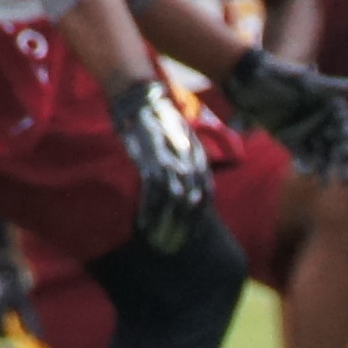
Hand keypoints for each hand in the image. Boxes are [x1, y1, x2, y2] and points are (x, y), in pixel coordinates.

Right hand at [108, 77, 212, 253]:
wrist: (141, 99)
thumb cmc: (159, 123)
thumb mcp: (182, 141)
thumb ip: (187, 162)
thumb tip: (187, 188)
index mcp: (198, 157)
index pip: (206, 195)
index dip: (199, 219)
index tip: (190, 236)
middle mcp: (188, 160)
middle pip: (191, 203)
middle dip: (182, 228)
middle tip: (172, 248)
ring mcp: (170, 160)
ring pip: (173, 201)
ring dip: (165, 225)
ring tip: (158, 243)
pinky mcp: (149, 159)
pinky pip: (152, 191)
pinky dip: (149, 211)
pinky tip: (143, 226)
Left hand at [223, 46, 347, 182]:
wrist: (249, 81)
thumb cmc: (281, 77)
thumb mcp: (308, 84)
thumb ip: (334, 87)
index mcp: (332, 105)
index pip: (346, 127)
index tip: (347, 152)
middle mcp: (322, 120)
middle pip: (337, 144)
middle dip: (341, 162)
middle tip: (344, 180)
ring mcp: (307, 131)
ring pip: (321, 153)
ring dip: (325, 167)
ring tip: (325, 182)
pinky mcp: (291, 140)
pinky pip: (301, 155)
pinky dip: (305, 164)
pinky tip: (306, 172)